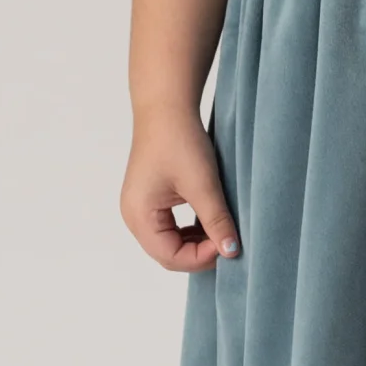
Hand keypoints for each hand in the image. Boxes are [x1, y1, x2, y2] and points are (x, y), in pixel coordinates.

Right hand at [120, 108, 240, 271]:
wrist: (167, 108)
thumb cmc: (179, 140)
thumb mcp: (203, 184)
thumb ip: (216, 220)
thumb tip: (232, 251)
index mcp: (139, 216)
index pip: (170, 257)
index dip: (201, 257)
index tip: (228, 245)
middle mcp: (134, 216)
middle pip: (167, 254)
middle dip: (198, 253)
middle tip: (227, 242)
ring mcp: (140, 208)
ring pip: (169, 242)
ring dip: (195, 242)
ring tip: (220, 231)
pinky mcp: (150, 199)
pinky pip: (169, 228)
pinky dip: (189, 230)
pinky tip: (210, 222)